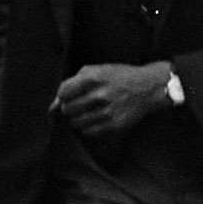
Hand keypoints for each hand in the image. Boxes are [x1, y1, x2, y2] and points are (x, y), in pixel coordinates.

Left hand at [51, 60, 174, 143]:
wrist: (149, 88)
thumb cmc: (119, 77)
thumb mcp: (97, 70)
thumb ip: (72, 83)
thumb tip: (53, 105)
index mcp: (94, 78)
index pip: (63, 92)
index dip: (63, 96)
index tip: (69, 96)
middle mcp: (100, 95)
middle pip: (67, 110)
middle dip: (70, 108)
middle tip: (79, 105)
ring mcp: (108, 112)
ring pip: (76, 123)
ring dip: (78, 119)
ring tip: (89, 112)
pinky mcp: (114, 126)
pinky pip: (89, 133)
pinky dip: (88, 128)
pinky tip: (96, 119)